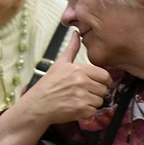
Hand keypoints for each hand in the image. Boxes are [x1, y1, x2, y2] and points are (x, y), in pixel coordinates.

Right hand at [0, 30, 111, 144]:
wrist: (38, 104)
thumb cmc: (48, 84)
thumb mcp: (60, 63)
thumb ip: (72, 48)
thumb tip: (76, 33)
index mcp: (79, 69)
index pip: (105, 76)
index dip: (102, 81)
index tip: (95, 84)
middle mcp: (82, 82)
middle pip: (104, 89)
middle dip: (96, 92)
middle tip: (84, 93)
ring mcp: (82, 96)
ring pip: (100, 100)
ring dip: (92, 102)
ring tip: (78, 99)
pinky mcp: (81, 109)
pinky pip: (94, 111)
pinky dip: (87, 111)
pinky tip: (76, 107)